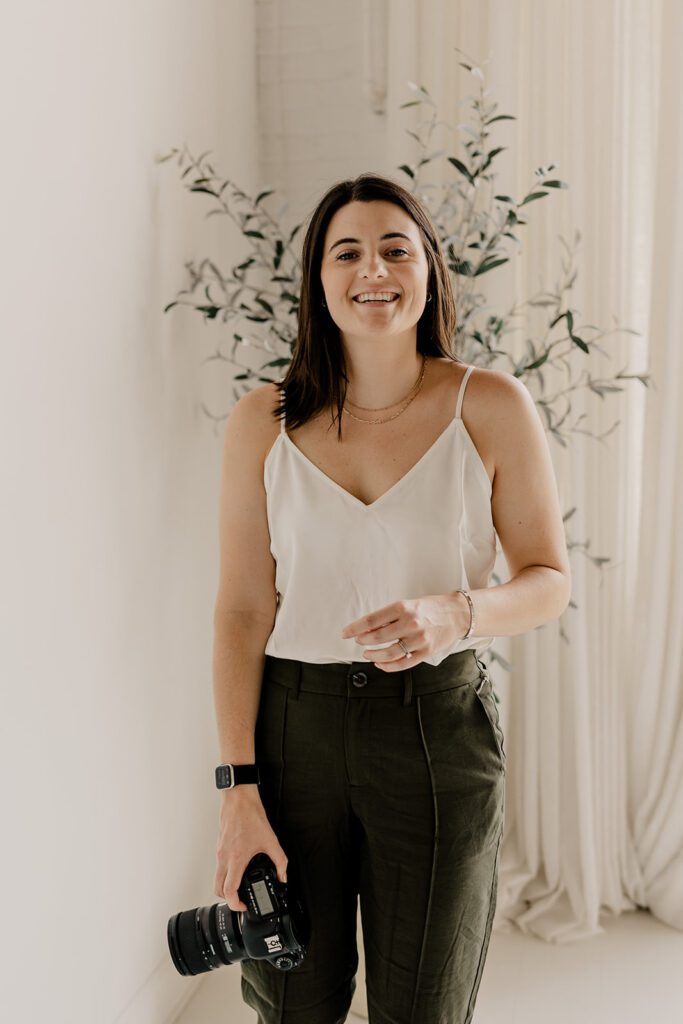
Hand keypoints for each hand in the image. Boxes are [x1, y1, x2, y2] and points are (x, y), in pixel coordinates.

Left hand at [339, 593, 468, 670]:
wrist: (457, 614)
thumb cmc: (430, 608)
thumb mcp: (409, 604)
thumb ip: (389, 616)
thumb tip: (366, 628)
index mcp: (403, 607)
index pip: (372, 620)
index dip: (355, 628)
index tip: (345, 633)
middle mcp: (411, 623)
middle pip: (378, 637)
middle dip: (363, 640)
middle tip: (358, 641)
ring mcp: (419, 639)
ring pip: (389, 653)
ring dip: (373, 655)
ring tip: (367, 653)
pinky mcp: (426, 652)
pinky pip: (403, 663)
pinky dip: (389, 666)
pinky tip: (380, 664)